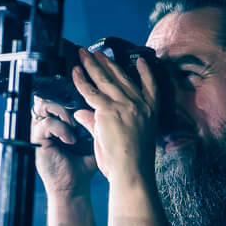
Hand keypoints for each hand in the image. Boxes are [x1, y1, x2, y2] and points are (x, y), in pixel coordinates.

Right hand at [32, 96, 98, 197]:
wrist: (74, 186)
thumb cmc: (82, 164)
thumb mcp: (91, 138)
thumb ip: (91, 120)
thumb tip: (95, 102)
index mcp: (57, 119)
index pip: (56, 96)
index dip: (66, 94)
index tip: (80, 98)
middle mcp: (46, 122)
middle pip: (46, 95)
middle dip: (63, 101)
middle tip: (78, 114)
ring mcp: (39, 130)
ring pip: (43, 105)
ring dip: (61, 112)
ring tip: (73, 125)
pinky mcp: (36, 139)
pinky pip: (45, 124)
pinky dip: (60, 129)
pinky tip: (71, 140)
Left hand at [71, 46, 158, 191]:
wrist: (132, 173)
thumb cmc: (129, 163)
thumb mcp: (120, 137)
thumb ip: (98, 122)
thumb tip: (82, 112)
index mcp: (151, 113)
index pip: (151, 87)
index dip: (145, 73)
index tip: (140, 61)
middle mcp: (141, 106)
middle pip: (122, 78)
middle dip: (108, 64)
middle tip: (97, 53)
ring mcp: (126, 106)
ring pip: (105, 80)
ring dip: (92, 65)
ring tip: (84, 54)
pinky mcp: (109, 110)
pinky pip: (90, 91)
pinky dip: (81, 80)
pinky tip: (75, 71)